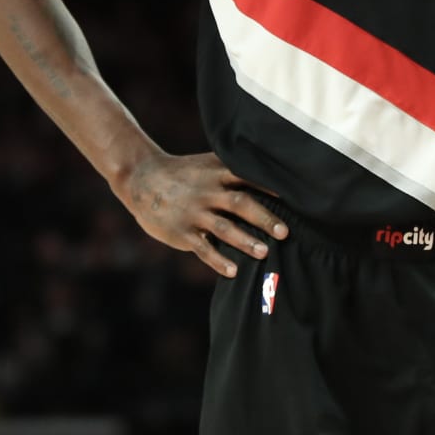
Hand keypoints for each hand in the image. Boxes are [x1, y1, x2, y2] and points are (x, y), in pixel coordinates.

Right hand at [118, 151, 287, 277]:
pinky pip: (203, 248)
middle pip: (241, 203)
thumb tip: (272, 179)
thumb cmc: (184, 173)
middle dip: (264, 218)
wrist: (141, 178)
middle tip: (285, 232)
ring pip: (224, 228)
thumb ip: (234, 170)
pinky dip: (218, 260)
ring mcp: (194, 212)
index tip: (293, 198)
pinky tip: (234, 271)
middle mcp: (208, 191)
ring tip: (264, 252)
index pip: (248, 178)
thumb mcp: (207, 163)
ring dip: (245, 240)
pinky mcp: (182, 232)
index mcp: (217, 173)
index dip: (270, 187)